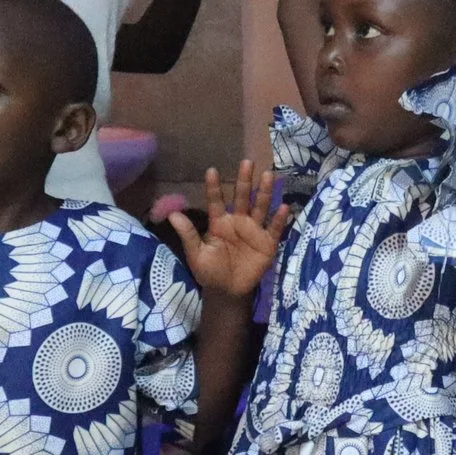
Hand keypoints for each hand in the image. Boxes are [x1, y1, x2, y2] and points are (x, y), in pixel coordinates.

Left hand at [166, 160, 291, 300]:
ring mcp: (254, 231)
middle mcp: (238, 221)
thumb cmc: (210, 272)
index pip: (216, 201)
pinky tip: (283, 207)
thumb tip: (172, 214)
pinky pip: (274, 229)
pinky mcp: (267, 243)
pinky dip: (279, 219)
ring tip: (268, 175)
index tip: (211, 170)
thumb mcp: (196, 254)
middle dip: (244, 181)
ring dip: (264, 192)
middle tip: (247, 162)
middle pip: (242, 197)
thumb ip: (187, 234)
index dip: (214, 187)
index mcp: (219, 223)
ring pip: (260, 207)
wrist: (227, 292)